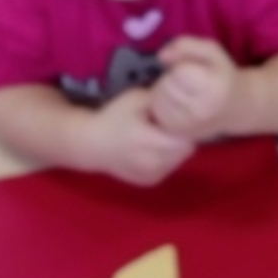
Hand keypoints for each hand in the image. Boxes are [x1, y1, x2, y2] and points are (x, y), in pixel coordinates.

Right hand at [81, 86, 195, 185]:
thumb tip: (185, 97)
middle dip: (181, 138)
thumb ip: (162, 98)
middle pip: (185, 150)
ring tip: (158, 137)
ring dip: (175, 149)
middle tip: (166, 127)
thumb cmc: (114, 116)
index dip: (183, 126)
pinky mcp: (149, 181)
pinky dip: (166, 159)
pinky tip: (152, 149)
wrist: (92, 143)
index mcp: (148, 140)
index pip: (185, 138)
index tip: (174, 118)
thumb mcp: (136, 98)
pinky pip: (169, 168)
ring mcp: (150, 175)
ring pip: (179, 160)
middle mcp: (151, 162)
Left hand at [150, 36, 241, 140]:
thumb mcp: (211, 50)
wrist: (235, 108)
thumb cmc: (221, 75)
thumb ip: (186, 45)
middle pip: (165, 86)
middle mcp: (201, 111)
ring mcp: (189, 126)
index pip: (178, 72)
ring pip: (158, 101)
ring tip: (181, 92)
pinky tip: (176, 103)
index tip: (193, 70)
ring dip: (164, 92)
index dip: (180, 66)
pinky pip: (157, 113)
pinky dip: (162, 105)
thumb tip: (161, 56)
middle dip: (170, 79)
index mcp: (213, 88)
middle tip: (186, 82)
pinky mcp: (178, 134)